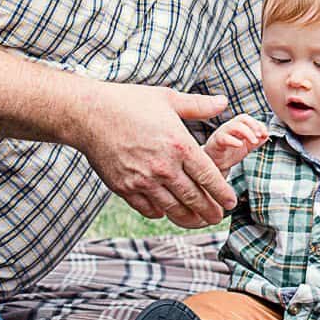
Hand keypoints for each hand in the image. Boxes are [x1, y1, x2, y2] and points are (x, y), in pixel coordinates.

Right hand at [76, 85, 236, 227]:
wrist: (89, 114)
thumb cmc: (129, 102)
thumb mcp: (168, 98)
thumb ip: (199, 105)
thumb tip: (224, 102)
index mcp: (180, 145)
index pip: (210, 177)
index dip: (223, 193)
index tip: (231, 202)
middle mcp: (164, 167)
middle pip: (194, 198)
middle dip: (210, 211)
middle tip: (218, 217)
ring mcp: (143, 180)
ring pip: (173, 209)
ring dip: (188, 218)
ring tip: (197, 221)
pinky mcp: (124, 188)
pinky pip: (148, 209)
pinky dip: (160, 213)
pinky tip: (166, 211)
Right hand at [201, 113, 268, 171]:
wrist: (215, 164)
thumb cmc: (229, 152)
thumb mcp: (246, 147)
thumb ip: (256, 140)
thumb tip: (267, 135)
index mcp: (237, 126)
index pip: (249, 119)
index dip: (259, 125)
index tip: (265, 134)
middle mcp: (230, 127)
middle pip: (242, 118)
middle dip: (253, 125)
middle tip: (259, 136)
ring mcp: (222, 133)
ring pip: (234, 125)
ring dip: (247, 132)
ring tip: (254, 142)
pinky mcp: (216, 143)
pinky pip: (223, 138)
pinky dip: (233, 140)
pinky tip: (240, 145)